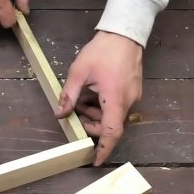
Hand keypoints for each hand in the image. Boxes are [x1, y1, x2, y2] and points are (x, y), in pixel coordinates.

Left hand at [55, 31, 142, 165]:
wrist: (125, 32)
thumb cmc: (103, 50)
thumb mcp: (79, 71)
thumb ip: (69, 95)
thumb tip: (60, 113)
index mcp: (115, 99)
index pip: (111, 132)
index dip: (103, 149)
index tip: (96, 160)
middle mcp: (128, 101)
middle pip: (111, 125)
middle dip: (92, 125)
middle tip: (77, 114)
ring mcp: (133, 96)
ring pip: (113, 115)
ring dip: (97, 114)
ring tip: (82, 101)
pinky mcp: (133, 90)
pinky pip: (118, 105)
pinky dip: (104, 106)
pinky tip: (93, 94)